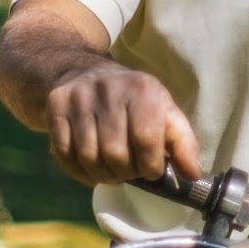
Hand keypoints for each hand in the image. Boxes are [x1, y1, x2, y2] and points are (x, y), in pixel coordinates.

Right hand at [45, 59, 201, 184]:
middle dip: (125, 173)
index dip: (150, 166)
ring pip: (88, 157)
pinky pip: (63, 153)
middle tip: (129, 170)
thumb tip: (192, 175)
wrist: (85, 72)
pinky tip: (90, 168)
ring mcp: (79, 96)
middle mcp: (110, 88)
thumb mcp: (165, 113)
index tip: (151, 169)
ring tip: (111, 169)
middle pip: (115, 154)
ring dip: (102, 175)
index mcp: (143, 89)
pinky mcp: (56, 105)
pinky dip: (78, 171)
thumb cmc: (133, 101)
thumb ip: (184, 144)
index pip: (146, 140)